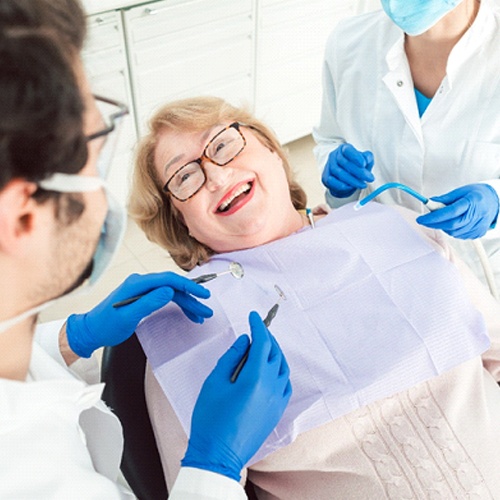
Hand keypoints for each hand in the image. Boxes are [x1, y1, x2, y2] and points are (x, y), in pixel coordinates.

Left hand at [66, 272, 212, 357]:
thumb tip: (169, 291)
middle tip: (206, 310)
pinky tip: (188, 313)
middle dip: (191, 298)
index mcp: (137, 284)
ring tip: (201, 315)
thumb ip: (148, 302)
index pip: (168, 280)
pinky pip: (166, 298)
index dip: (187, 286)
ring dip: (187, 303)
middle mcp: (141, 283)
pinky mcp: (144, 297)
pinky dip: (178, 305)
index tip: (202, 294)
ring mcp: (143, 290)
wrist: (91, 331)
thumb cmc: (106, 325)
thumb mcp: (127, 316)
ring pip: (172, 293)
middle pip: (173, 287)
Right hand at [182, 311, 291, 480]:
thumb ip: (231, 358)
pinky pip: (285, 383)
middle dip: (267, 337)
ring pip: (283, 367)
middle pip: (275, 352)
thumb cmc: (210, 418)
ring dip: (274, 352)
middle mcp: (271, 387)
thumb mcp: (214, 382)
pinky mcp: (278, 412)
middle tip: (256, 328)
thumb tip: (245, 341)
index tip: (253, 315)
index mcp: (255, 378)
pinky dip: (280, 370)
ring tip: (262, 346)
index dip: (258, 326)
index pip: (262, 342)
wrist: (218, 455)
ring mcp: (277, 400)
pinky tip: (270, 369)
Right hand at [322, 143, 374, 197]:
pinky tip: (350, 187)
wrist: (345, 179)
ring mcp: (328, 166)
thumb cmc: (357, 167)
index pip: (348, 151)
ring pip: (338, 173)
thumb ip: (368, 157)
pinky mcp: (325, 177)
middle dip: (358, 172)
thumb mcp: (365, 160)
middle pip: (344, 163)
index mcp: (344, 148)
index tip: (364, 164)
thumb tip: (367, 159)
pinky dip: (341, 185)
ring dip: (352, 180)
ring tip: (362, 184)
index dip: (355, 157)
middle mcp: (334, 155)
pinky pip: (331, 181)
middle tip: (370, 178)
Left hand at [417, 183, 498, 238]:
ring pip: (454, 232)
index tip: (421, 219)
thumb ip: (444, 199)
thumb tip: (430, 202)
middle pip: (451, 225)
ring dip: (443, 227)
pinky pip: (459, 235)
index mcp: (471, 202)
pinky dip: (452, 230)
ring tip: (441, 219)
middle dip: (434, 224)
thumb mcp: (460, 191)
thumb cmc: (476, 194)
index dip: (433, 217)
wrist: (495, 201)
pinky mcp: (478, 233)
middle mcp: (476, 215)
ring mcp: (478, 226)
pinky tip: (452, 223)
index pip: (449, 212)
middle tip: (424, 221)